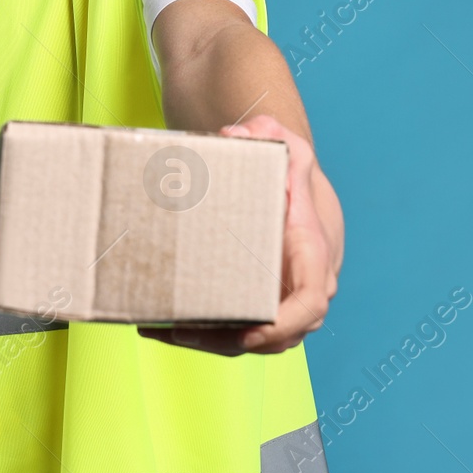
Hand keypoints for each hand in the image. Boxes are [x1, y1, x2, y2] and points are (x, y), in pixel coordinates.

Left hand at [138, 114, 336, 355]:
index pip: (310, 303)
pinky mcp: (253, 301)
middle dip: (226, 339)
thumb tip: (239, 134)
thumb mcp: (290, 151)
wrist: (290, 186)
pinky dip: (197, 329)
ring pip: (246, 337)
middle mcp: (299, 286)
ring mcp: (277, 299)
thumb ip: (274, 140)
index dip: (284, 324)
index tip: (252, 332)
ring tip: (159, 328)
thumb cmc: (292, 173)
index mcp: (313, 256)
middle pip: (272, 335)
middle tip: (182, 331)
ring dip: (203, 339)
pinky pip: (230, 326)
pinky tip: (159, 323)